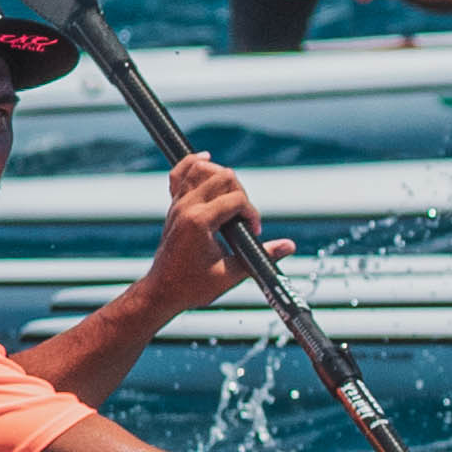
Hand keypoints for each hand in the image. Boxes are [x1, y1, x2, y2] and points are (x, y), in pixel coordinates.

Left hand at [141, 157, 276, 310]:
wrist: (162, 292)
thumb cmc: (192, 286)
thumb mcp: (231, 274)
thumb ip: (261, 256)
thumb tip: (289, 246)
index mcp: (198, 221)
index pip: (235, 199)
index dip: (251, 214)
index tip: (253, 233)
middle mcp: (186, 207)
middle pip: (222, 176)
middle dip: (241, 194)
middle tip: (242, 219)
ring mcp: (177, 204)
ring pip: (201, 168)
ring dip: (221, 177)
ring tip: (232, 197)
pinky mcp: (174, 206)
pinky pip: (180, 174)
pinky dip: (193, 164)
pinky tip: (207, 160)